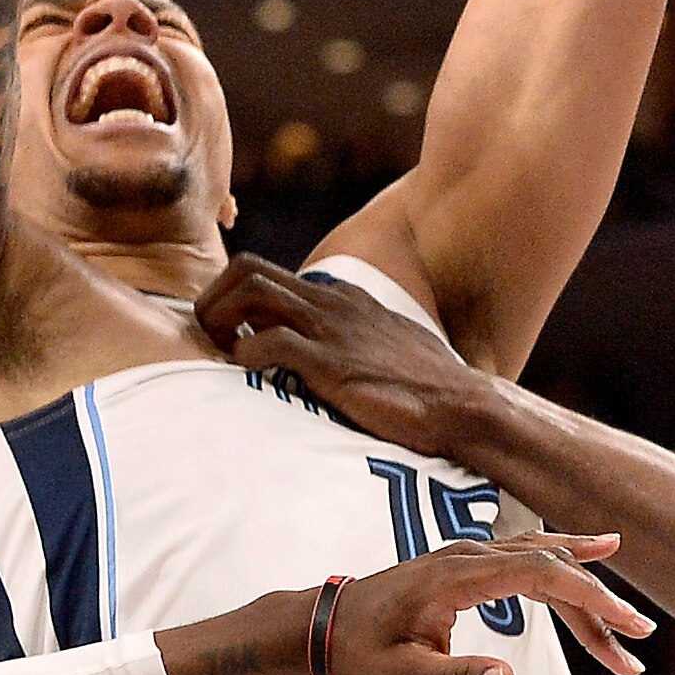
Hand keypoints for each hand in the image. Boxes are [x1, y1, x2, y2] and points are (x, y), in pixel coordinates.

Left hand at [196, 254, 500, 460]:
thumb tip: (328, 358)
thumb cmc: (426, 388)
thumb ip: (353, 341)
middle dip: (215, 299)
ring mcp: (331, 329)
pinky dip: (246, 356)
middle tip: (212, 340)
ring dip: (221, 320)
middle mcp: (332, 304)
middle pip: (247, 268)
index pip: (269, 273)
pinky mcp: (332, 363)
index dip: (235, 300)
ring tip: (224, 355)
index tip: (231, 335)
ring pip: (250, 291)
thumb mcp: (385, 349)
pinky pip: (270, 342)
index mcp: (342, 299)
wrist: (462, 405)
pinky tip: (250, 376)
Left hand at [329, 532, 654, 674]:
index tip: (627, 623)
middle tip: (641, 639)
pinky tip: (598, 548)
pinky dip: (566, 560)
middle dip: (600, 605)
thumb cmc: (363, 654)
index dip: (590, 596)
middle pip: (552, 568)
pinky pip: (529, 557)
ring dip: (587, 593)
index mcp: (457, 576)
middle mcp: (470, 555)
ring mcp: (471, 555)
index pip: (540, 573)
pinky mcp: (471, 564)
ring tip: (631, 621)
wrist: (326, 627)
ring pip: (545, 563)